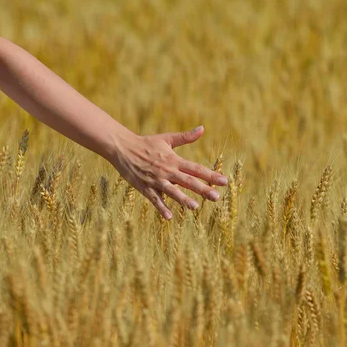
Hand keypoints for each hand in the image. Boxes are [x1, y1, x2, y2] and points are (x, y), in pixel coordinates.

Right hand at [109, 125, 227, 219]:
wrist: (123, 148)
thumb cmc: (147, 143)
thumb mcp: (167, 138)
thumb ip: (186, 137)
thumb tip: (202, 128)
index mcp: (174, 160)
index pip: (196, 169)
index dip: (210, 175)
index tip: (224, 181)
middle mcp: (167, 171)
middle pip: (188, 181)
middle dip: (202, 189)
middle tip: (216, 197)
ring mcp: (156, 180)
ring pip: (172, 192)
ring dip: (183, 199)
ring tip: (195, 207)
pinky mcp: (145, 188)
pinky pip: (155, 199)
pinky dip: (161, 208)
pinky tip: (169, 217)